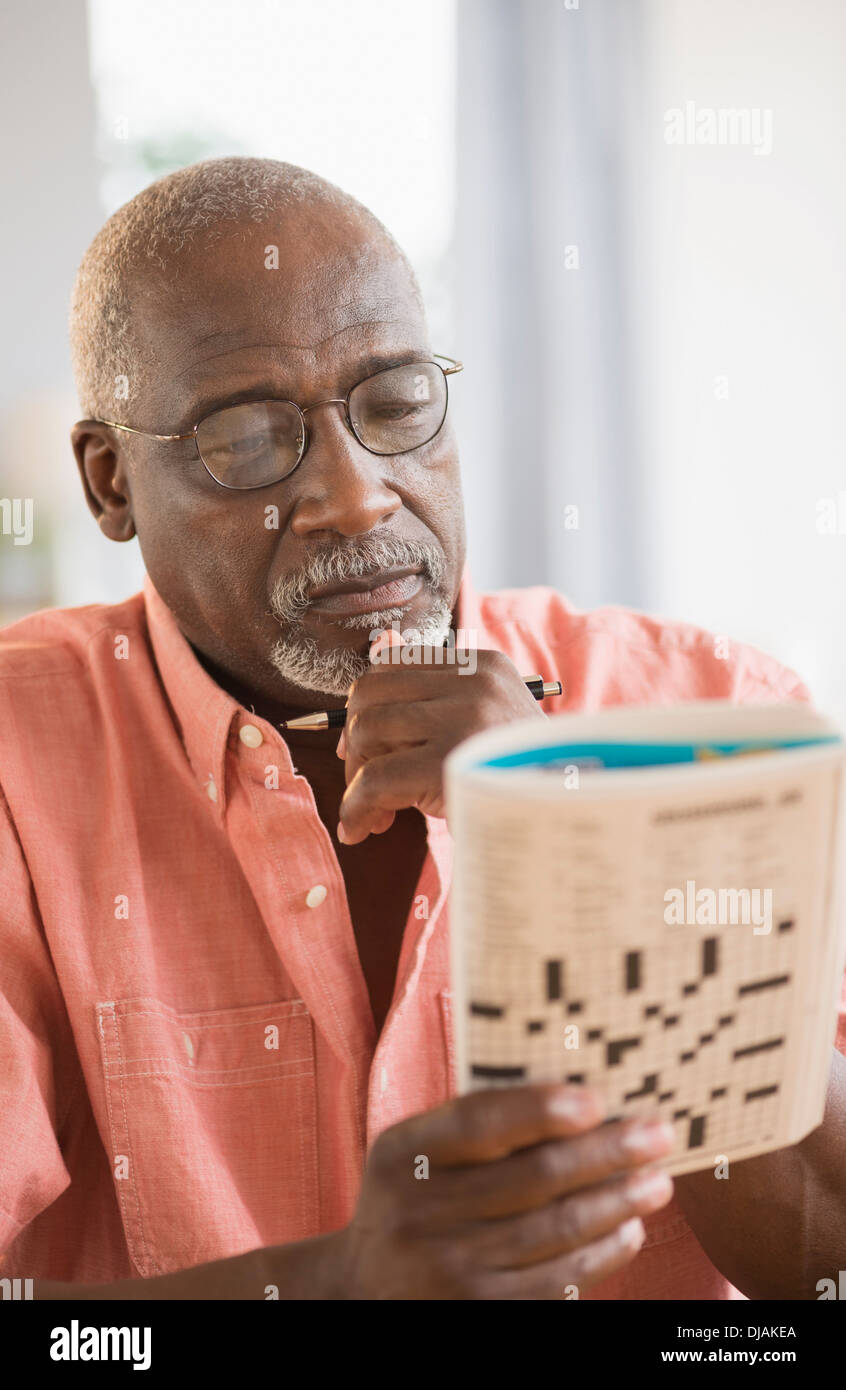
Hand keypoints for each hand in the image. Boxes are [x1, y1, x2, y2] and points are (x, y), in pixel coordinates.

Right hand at [335, 1083, 674, 1298]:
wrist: (364, 1290)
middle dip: (605, 1153)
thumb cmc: (412, 1198)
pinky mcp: (477, 1312)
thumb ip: (473, 1125)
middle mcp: (420, 1213)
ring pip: (553, 1231)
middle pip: (531, 1177)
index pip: (477, 1123)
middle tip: (657, 1134)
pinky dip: (600, 1255)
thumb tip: (573, 1094)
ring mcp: (448, 1269)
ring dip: (616, 1203)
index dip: (539, 1110)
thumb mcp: (415, 1152)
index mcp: (403, 1155)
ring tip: (657, 1181)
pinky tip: (627, 1230)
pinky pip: (554, 1282)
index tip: (595, 1100)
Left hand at [336, 629, 544, 842]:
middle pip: (370, 692)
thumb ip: (431, 693)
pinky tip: (359, 828)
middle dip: (355, 741)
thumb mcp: (479, 722)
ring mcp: (464, 720)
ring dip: (357, 776)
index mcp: (483, 665)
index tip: (367, 747)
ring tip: (375, 811)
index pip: (394, 662)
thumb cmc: (519, 775)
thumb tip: (376, 648)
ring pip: (367, 731)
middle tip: (364, 782)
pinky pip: (376, 778)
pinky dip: (355, 807)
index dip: (367, 705)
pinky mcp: (450, 764)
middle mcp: (474, 683)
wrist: (566, 817)